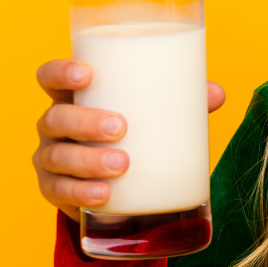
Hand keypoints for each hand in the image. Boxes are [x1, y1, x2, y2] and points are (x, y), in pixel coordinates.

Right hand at [33, 59, 226, 222]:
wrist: (119, 185)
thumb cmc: (135, 133)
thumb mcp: (152, 114)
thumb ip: (183, 101)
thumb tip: (216, 94)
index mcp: (75, 97)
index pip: (50, 77)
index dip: (61, 72)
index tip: (87, 74)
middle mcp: (55, 126)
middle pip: (56, 118)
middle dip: (85, 121)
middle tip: (121, 127)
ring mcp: (51, 158)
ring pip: (57, 156)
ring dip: (88, 160)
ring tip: (121, 165)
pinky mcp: (55, 190)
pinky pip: (60, 192)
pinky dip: (80, 192)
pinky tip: (103, 194)